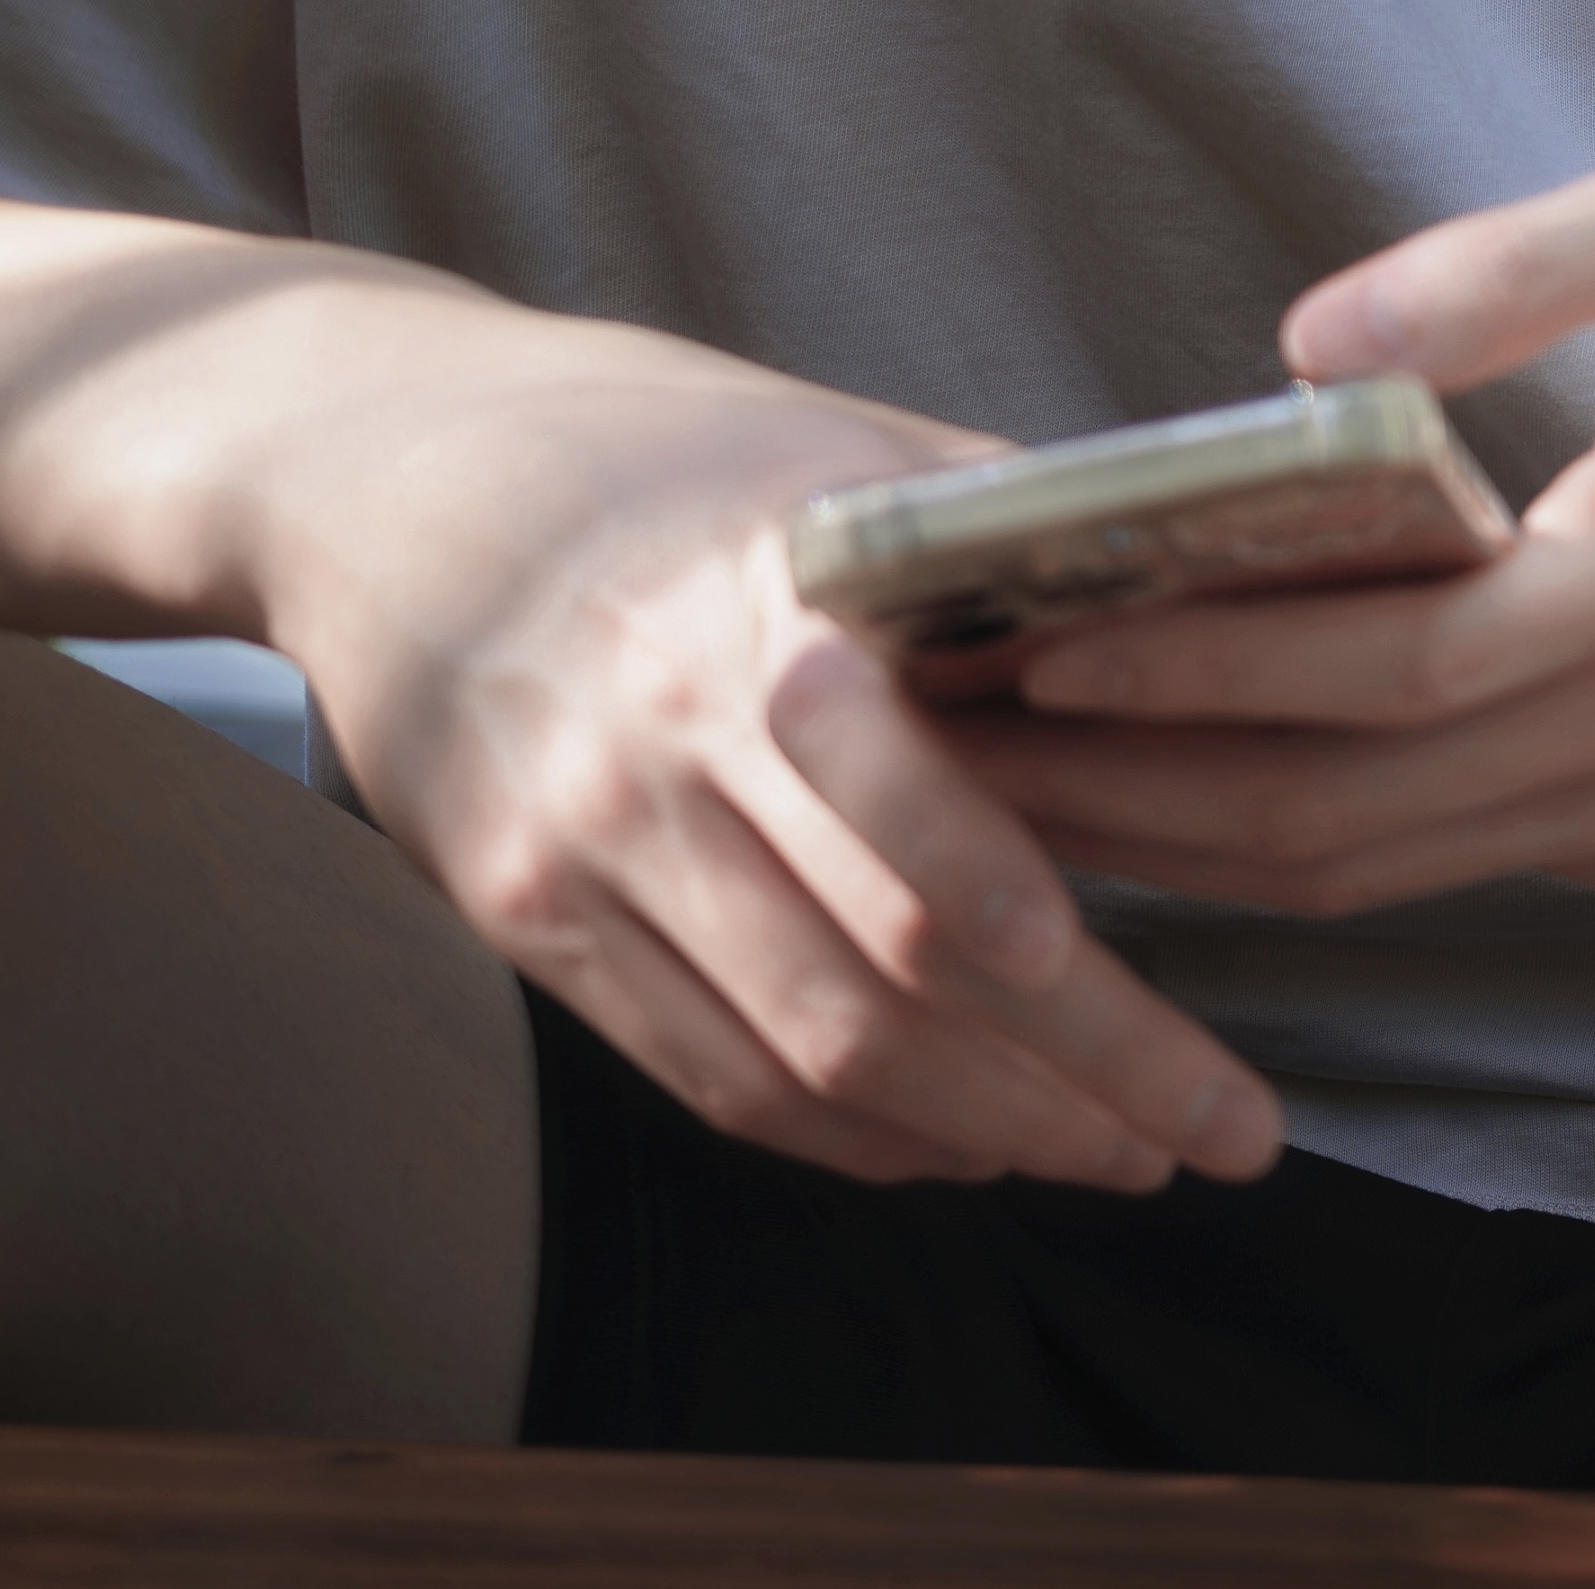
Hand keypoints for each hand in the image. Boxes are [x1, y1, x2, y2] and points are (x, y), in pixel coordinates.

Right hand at [266, 321, 1285, 1199]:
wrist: (378, 468)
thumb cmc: (651, 440)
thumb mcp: (831, 442)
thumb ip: (997, 536)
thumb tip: (1212, 596)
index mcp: (768, 608)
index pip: (936, 847)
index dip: (1078, 989)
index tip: (1210, 1067)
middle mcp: (664, 740)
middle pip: (893, 979)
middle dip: (1077, 1087)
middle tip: (1215, 1141)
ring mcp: (581, 841)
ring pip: (807, 1055)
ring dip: (980, 1134)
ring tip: (1115, 1152)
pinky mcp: (522, 916)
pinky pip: (708, 1075)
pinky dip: (848, 1137)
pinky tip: (955, 1142)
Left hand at [954, 130, 1594, 919]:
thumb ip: (1506, 261)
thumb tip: (1304, 334)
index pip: (1390, 674)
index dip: (1205, 675)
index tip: (1035, 647)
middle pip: (1355, 815)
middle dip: (1137, 798)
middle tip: (950, 752)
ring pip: (1388, 867)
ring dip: (1192, 839)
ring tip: (1010, 781)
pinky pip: (1451, 858)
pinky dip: (1303, 830)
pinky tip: (1176, 777)